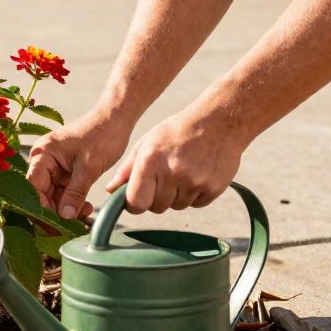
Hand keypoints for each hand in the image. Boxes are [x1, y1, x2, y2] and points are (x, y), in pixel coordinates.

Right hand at [26, 108, 134, 218]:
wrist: (116, 119)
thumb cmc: (102, 135)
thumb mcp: (88, 168)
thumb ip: (75, 194)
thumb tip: (64, 216)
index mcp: (43, 154)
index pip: (33, 187)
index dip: (42, 207)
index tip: (54, 226)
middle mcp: (43, 159)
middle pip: (41, 193)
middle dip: (56, 210)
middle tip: (73, 225)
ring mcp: (54, 164)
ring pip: (53, 194)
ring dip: (67, 207)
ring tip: (85, 215)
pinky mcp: (65, 168)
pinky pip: (63, 189)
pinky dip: (73, 200)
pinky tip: (85, 208)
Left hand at [106, 108, 247, 213]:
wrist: (219, 122)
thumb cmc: (177, 132)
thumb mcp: (147, 143)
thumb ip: (128, 169)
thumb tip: (111, 190)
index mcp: (151, 162)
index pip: (136, 203)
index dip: (134, 204)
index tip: (136, 197)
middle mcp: (173, 173)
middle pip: (156, 208)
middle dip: (155, 198)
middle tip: (163, 177)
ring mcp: (195, 182)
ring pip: (177, 206)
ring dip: (176, 195)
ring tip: (181, 171)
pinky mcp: (214, 188)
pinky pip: (196, 204)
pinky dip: (194, 195)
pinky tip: (196, 174)